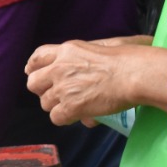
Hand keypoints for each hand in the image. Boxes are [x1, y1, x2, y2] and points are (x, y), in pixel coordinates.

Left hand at [25, 39, 166, 125]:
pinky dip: (65, 119)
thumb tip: (82, 71)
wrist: (133, 74)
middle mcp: (59, 67)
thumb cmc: (126, 59)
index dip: (33, 68)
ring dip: (57, 106)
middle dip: (42, 90)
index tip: (35, 73)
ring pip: (45, 103)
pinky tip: (76, 115)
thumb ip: (85, 58)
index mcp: (66, 50)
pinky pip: (56, 118)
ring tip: (72, 106)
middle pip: (33, 83)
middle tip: (56, 94)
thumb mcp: (99, 47)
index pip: (37, 57)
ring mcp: (63, 88)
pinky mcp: (70, 106)